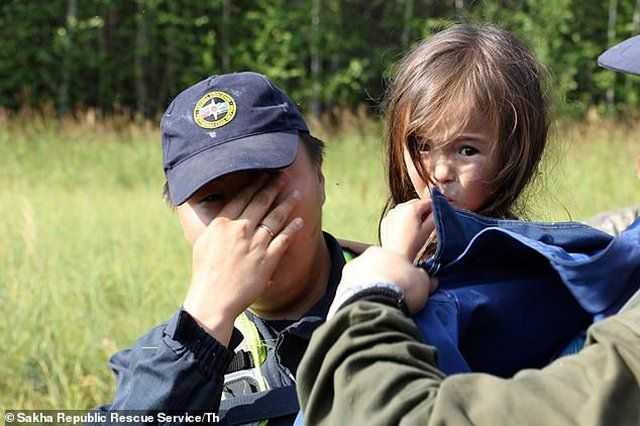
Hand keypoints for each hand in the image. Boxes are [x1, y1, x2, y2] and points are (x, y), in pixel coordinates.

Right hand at [183, 174, 302, 344]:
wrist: (214, 299)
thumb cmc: (205, 273)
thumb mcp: (204, 242)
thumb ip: (217, 227)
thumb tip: (224, 216)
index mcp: (222, 223)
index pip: (242, 197)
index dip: (255, 184)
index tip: (264, 174)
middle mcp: (240, 229)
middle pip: (260, 202)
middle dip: (273, 187)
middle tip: (283, 176)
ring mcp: (255, 244)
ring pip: (275, 217)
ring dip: (287, 204)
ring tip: (296, 194)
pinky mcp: (267, 259)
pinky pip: (284, 239)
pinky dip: (292, 228)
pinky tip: (299, 220)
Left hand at [339, 247, 436, 313]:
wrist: (374, 303)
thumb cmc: (401, 286)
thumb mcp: (421, 281)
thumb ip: (423, 278)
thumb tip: (431, 280)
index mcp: (379, 251)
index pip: (389, 259)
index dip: (398, 273)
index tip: (403, 286)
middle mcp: (359, 260)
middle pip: (372, 271)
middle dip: (380, 282)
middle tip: (390, 298)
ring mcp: (346, 277)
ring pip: (359, 285)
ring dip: (367, 294)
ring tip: (378, 309)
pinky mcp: (337, 294)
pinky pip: (351, 299)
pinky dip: (358, 305)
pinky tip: (367, 315)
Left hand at [380, 198, 434, 261]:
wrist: (395, 257)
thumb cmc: (412, 245)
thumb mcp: (428, 231)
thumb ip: (435, 217)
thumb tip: (438, 210)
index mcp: (412, 208)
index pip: (428, 201)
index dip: (435, 208)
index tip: (437, 215)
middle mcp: (400, 207)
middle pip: (416, 204)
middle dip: (423, 211)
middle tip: (427, 224)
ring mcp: (391, 213)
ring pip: (406, 209)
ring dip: (412, 215)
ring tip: (415, 230)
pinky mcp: (385, 221)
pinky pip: (397, 216)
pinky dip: (402, 220)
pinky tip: (405, 232)